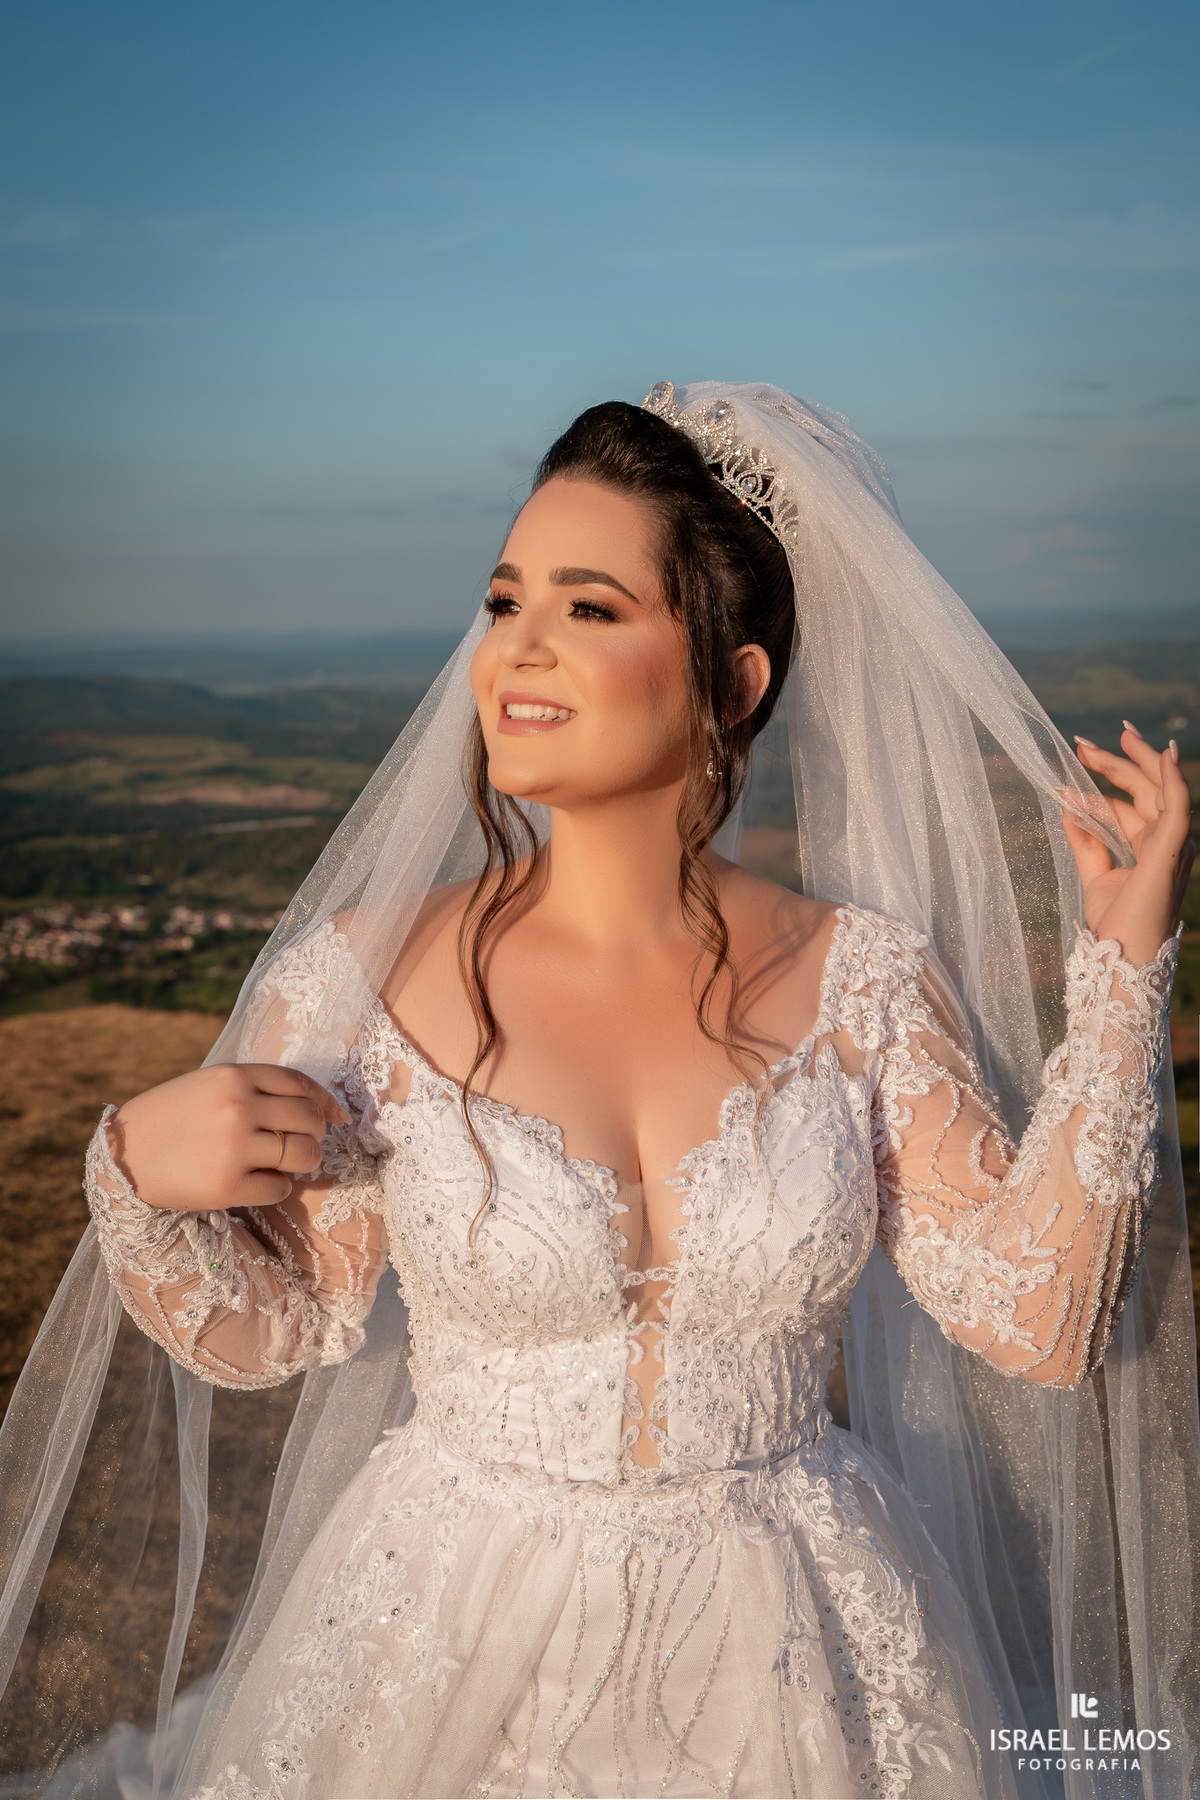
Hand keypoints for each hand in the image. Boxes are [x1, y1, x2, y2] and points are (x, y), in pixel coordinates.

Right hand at [109, 1063, 350, 1211]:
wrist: (123, 1157)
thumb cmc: (174, 1118)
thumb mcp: (211, 1085)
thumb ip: (260, 1088)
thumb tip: (332, 1110)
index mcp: (234, 1076)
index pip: (301, 1084)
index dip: (324, 1102)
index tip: (336, 1117)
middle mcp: (238, 1107)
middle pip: (311, 1120)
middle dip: (313, 1134)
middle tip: (296, 1144)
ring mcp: (234, 1147)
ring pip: (305, 1154)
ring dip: (301, 1162)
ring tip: (279, 1163)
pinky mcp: (228, 1185)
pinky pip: (281, 1188)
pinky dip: (275, 1187)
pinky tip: (255, 1182)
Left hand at [1065, 724, 1193, 965]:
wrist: (1120, 958)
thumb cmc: (1113, 925)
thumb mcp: (1094, 875)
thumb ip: (1085, 842)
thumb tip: (1067, 806)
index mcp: (1151, 847)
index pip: (1126, 806)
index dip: (1097, 788)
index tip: (1064, 776)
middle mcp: (1167, 841)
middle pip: (1144, 791)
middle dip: (1117, 763)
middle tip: (1084, 744)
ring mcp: (1173, 845)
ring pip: (1160, 790)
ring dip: (1139, 760)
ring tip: (1116, 735)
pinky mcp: (1172, 851)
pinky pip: (1178, 808)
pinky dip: (1173, 780)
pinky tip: (1163, 755)